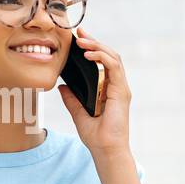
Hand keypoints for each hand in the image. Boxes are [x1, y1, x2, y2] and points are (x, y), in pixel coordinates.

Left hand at [57, 24, 131, 157]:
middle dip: (94, 41)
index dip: (92, 47)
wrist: (106, 150)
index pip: (102, 62)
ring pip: (113, 57)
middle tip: (79, 32)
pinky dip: (102, 57)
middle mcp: (117, 86)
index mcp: (108, 89)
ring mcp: (121, 88)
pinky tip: (89, 53)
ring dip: (97, 46)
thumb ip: (72, 99)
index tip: (78, 38)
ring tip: (82, 40)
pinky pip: (114, 68)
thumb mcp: (78, 114)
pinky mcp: (122, 92)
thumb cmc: (96, 137)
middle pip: (108, 55)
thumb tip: (62, 86)